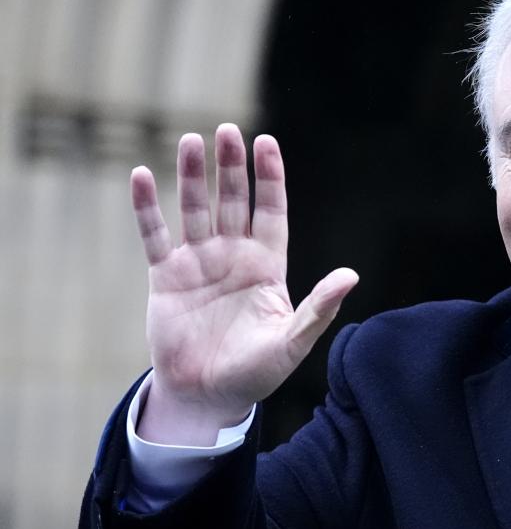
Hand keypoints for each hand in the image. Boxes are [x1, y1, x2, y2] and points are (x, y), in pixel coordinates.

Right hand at [131, 124, 357, 445]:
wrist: (207, 397)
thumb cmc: (256, 373)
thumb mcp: (292, 342)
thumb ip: (319, 308)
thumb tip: (351, 276)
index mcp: (267, 265)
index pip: (270, 210)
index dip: (269, 177)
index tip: (267, 142)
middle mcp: (233, 255)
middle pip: (233, 200)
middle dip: (231, 166)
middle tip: (227, 130)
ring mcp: (198, 263)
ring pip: (195, 209)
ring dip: (191, 176)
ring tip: (190, 140)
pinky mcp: (165, 277)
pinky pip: (155, 235)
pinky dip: (147, 207)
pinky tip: (142, 175)